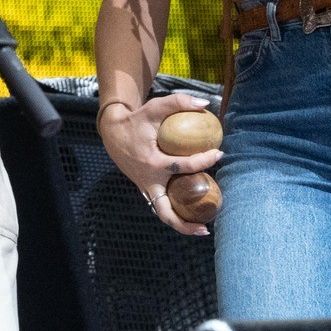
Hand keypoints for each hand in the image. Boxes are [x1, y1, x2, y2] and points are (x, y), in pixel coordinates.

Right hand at [96, 93, 221, 237]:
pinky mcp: (145, 188)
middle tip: (206, 227)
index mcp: (152, 163)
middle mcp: (149, 180)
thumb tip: (205, 104)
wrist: (112, 131)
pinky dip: (175, 211)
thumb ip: (178, 102)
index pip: (184, 166)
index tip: (219, 154)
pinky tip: (191, 211)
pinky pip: (160, 205)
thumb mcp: (154, 107)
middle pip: (165, 211)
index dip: (204, 160)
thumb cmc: (136, 120)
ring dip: (180, 224)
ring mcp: (145, 187)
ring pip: (162, 213)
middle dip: (184, 223)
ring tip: (202, 228)